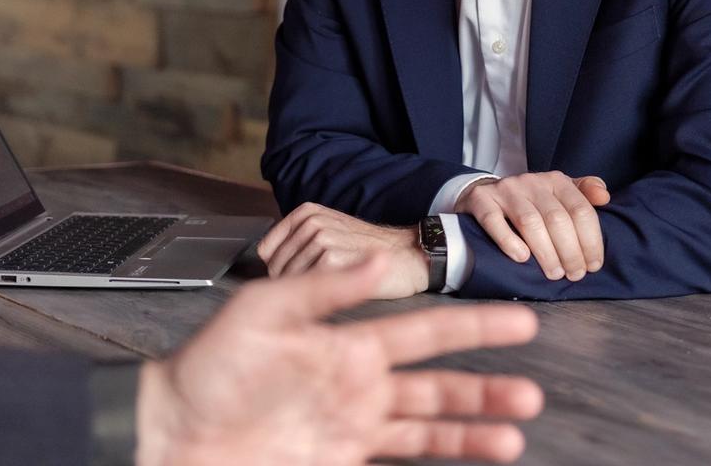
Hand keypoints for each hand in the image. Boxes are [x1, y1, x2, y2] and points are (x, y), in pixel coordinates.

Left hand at [136, 255, 543, 465]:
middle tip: (532, 386)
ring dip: (474, 423)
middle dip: (485, 382)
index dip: (470, 327)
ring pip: (430, 420)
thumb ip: (323, 291)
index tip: (519, 318)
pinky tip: (481, 448)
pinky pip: (405, 450)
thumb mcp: (263, 311)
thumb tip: (377, 263)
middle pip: (436, 381)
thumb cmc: (212, 363)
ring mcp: (353, 420)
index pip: (419, 330)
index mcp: (343, 339)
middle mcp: (357, 379)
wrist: (178, 427)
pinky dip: (446, 449)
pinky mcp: (343, 453)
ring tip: (518, 426)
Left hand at [256, 202, 428, 297]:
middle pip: (275, 267)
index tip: (297, 279)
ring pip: (289, 279)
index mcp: (306, 213)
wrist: (408, 255)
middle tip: (318, 289)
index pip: (267, 250)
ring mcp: (320, 239)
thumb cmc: (369, 250)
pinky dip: (318, 298)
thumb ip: (298, 241)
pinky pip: (308, 287)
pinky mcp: (331, 259)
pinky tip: (337, 295)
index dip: (278, 270)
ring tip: (329, 292)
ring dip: (304, 294)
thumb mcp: (330, 231)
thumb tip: (267, 262)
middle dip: (291, 285)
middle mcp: (310, 222)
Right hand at [455, 172, 610, 280]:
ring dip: (546, 252)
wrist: (484, 194)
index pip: (581, 210)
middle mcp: (531, 181)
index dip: (591, 241)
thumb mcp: (560, 194)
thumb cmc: (531, 202)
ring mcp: (505, 190)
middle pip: (557, 218)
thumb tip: (604, 197)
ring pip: (530, 222)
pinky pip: (494, 221)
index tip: (593, 265)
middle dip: (570, 252)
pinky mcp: (481, 200)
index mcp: (556, 180)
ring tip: (553, 273)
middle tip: (573, 274)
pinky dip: (509, 241)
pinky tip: (521, 258)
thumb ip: (585, 194)